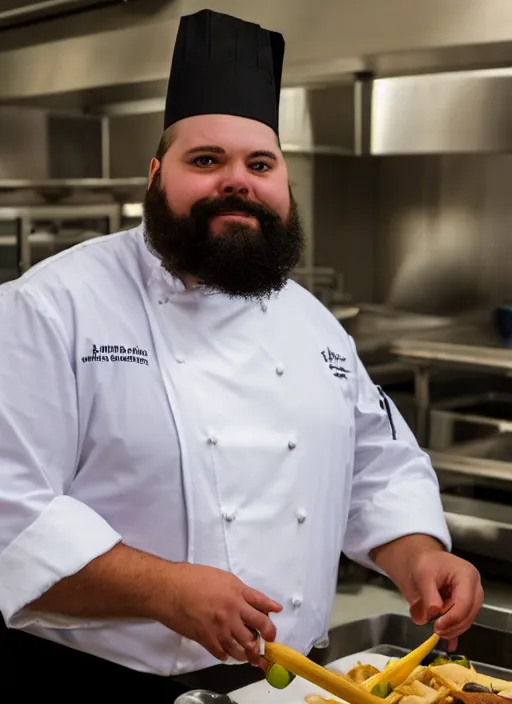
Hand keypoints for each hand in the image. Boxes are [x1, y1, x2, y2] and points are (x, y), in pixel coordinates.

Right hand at [160, 564, 281, 665]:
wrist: (169, 589)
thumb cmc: (193, 578)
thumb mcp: (222, 578)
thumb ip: (240, 591)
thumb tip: (251, 601)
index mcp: (237, 593)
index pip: (263, 605)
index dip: (272, 615)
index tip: (274, 622)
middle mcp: (232, 611)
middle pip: (259, 629)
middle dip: (267, 637)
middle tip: (267, 641)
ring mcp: (220, 627)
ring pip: (243, 647)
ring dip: (249, 651)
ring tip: (249, 652)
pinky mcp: (207, 639)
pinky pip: (223, 654)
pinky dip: (227, 654)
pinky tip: (227, 651)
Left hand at [405, 550, 483, 650]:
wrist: (422, 562)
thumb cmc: (424, 564)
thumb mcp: (423, 575)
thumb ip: (429, 596)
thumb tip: (433, 614)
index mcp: (466, 576)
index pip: (465, 603)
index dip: (452, 617)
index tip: (437, 626)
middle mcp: (473, 589)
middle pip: (468, 614)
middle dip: (452, 625)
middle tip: (435, 630)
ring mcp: (470, 599)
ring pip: (465, 621)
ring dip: (450, 628)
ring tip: (435, 628)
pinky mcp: (464, 608)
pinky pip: (461, 624)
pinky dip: (453, 634)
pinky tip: (448, 644)